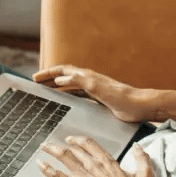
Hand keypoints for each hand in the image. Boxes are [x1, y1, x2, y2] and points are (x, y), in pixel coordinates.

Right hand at [33, 65, 148, 122]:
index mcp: (87, 76)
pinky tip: (65, 102)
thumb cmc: (121, 97)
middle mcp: (89, 80)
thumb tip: (60, 79)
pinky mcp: (99, 99)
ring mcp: (94, 90)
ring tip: (46, 91)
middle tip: (36, 83)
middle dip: (50, 78)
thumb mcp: (97, 88)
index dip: (48, 73)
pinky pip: (78, 95)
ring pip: (71, 86)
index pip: (63, 70)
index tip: (35, 77)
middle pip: (65, 76)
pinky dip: (68, 96)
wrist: (139, 106)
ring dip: (57, 87)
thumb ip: (78, 82)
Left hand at [38, 136, 154, 176]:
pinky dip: (48, 169)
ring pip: (64, 157)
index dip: (78, 140)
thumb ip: (142, 158)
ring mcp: (84, 174)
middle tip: (53, 144)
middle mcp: (94, 163)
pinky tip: (40, 164)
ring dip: (52, 150)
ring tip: (43, 147)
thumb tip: (139, 148)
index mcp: (107, 160)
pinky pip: (59, 176)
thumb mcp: (145, 173)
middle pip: (73, 148)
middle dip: (61, 144)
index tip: (71, 139)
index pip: (89, 143)